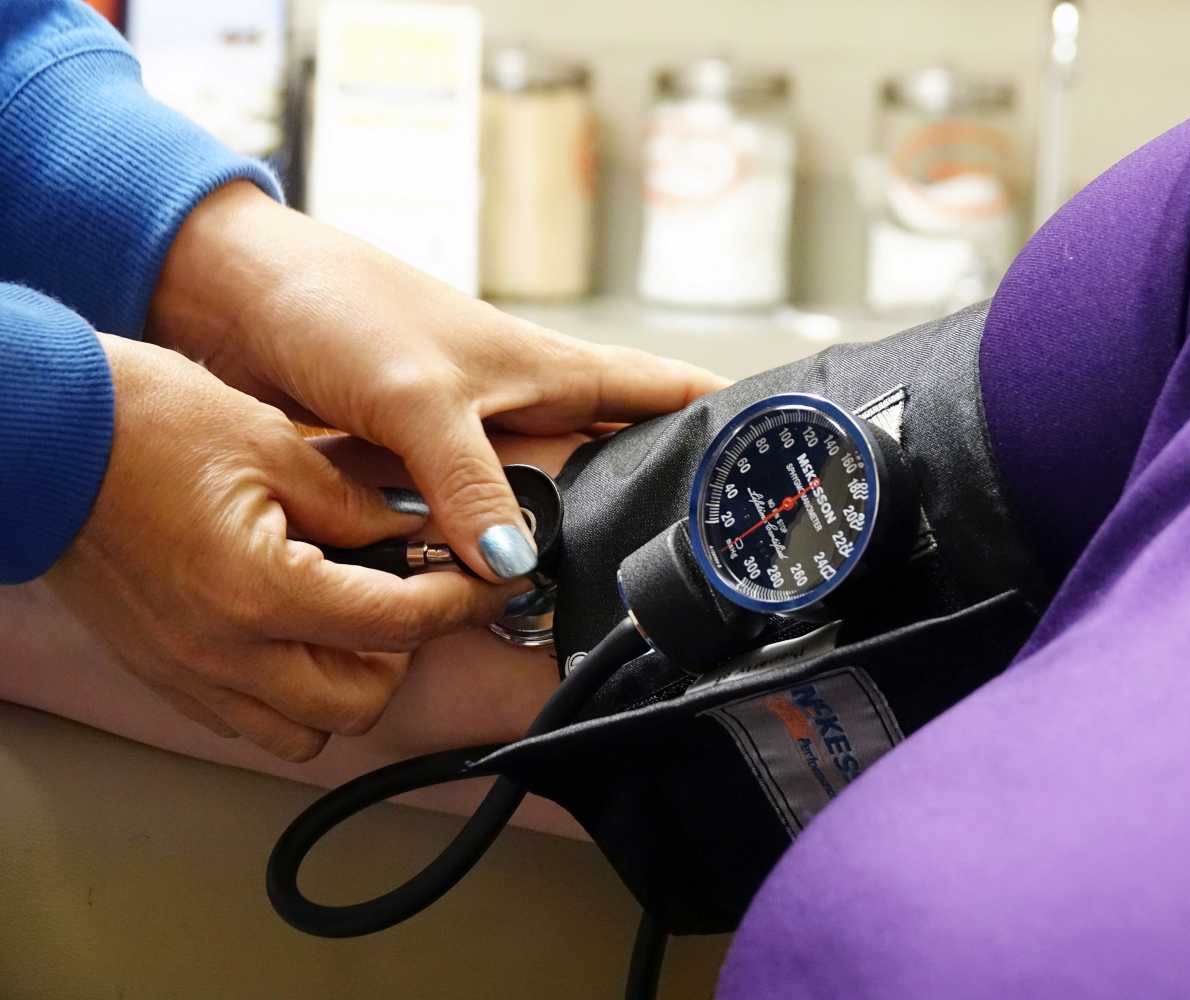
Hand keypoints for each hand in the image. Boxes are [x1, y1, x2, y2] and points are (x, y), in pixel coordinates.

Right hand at [44, 335, 527, 760]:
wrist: (39, 434)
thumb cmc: (143, 423)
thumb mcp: (274, 448)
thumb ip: (359, 505)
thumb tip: (421, 532)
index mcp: (259, 591)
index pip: (397, 624)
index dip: (458, 599)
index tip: (487, 579)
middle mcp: (221, 652)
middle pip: (358, 703)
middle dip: (402, 651)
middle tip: (409, 591)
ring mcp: (185, 672)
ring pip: (302, 732)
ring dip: (344, 685)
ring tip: (350, 617)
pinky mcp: (160, 672)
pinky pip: (244, 719)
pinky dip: (287, 693)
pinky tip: (294, 630)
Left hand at [146, 183, 728, 582]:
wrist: (236, 300)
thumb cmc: (341, 310)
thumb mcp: (420, 397)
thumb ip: (469, 483)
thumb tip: (513, 568)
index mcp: (547, 369)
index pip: (657, 390)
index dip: (717, 417)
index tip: (774, 455)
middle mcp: (519, 405)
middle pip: (610, 457)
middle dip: (650, 500)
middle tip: (695, 561)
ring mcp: (470, 439)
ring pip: (540, 499)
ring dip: (562, 540)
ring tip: (609, 596)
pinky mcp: (415, 467)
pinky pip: (468, 521)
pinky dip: (484, 553)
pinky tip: (491, 591)